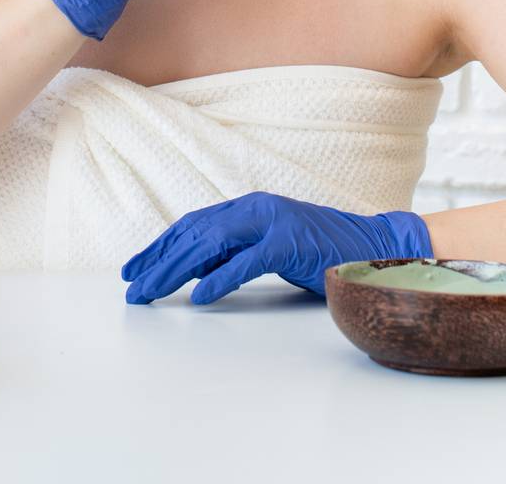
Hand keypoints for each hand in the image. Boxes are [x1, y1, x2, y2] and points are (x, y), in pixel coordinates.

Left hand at [120, 192, 434, 304]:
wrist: (374, 247)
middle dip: (158, 260)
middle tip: (131, 288)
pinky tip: (199, 297)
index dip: (159, 246)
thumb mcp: (268, 248)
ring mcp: (274, 222)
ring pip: (211, 243)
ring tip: (152, 293)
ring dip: (176, 270)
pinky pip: (247, 262)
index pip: (192, 224)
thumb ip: (233, 252)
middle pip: (194, 232)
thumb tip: (189, 270)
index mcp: (248, 207)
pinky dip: (220, 279)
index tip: (132, 269)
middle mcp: (256, 208)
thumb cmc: (319, 252)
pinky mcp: (291, 243)